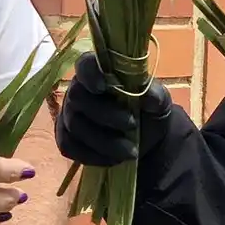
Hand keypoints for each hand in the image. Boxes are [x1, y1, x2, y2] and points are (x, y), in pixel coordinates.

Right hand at [55, 54, 173, 167]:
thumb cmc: (147, 110)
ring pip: (74, 125)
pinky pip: (68, 146)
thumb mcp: (159, 102)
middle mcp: (78, 89)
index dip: (89, 74)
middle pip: (77, 98)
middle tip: (132, 125)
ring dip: (104, 141)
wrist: (145, 138)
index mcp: (99, 71)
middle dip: (105, 115)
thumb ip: (155, 96)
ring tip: (130, 151)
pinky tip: (113, 159)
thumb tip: (149, 97)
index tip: (102, 86)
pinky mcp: (66, 137)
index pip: (84, 64)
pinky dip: (92, 155)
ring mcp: (69, 114)